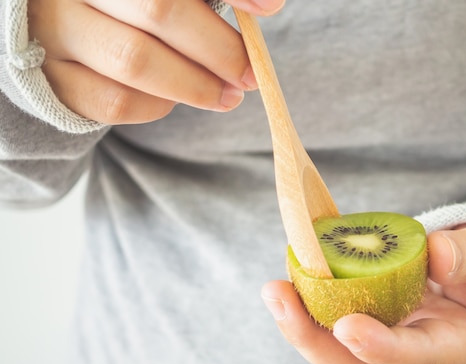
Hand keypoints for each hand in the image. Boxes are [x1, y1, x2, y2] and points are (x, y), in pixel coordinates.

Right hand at [27, 0, 285, 123]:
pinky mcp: (49, 77)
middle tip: (250, 74)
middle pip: (159, 9)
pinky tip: (174, 99)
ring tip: (227, 96)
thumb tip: (268, 5)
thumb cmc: (126, 9)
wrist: (59, 34)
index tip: (270, 8)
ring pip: (135, 59)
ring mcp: (52, 28)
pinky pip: (113, 100)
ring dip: (195, 85)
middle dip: (219, 49)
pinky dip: (156, 106)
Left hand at [262, 223, 465, 363]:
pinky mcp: (372, 320)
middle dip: (313, 340)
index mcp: (456, 345)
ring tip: (274, 291)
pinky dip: (310, 303)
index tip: (348, 327)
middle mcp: (414, 354)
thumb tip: (438, 255)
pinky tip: (291, 276)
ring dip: (300, 324)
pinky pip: (335, 319)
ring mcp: (389, 340)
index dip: (380, 348)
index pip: (415, 356)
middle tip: (280, 298)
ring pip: (337, 350)